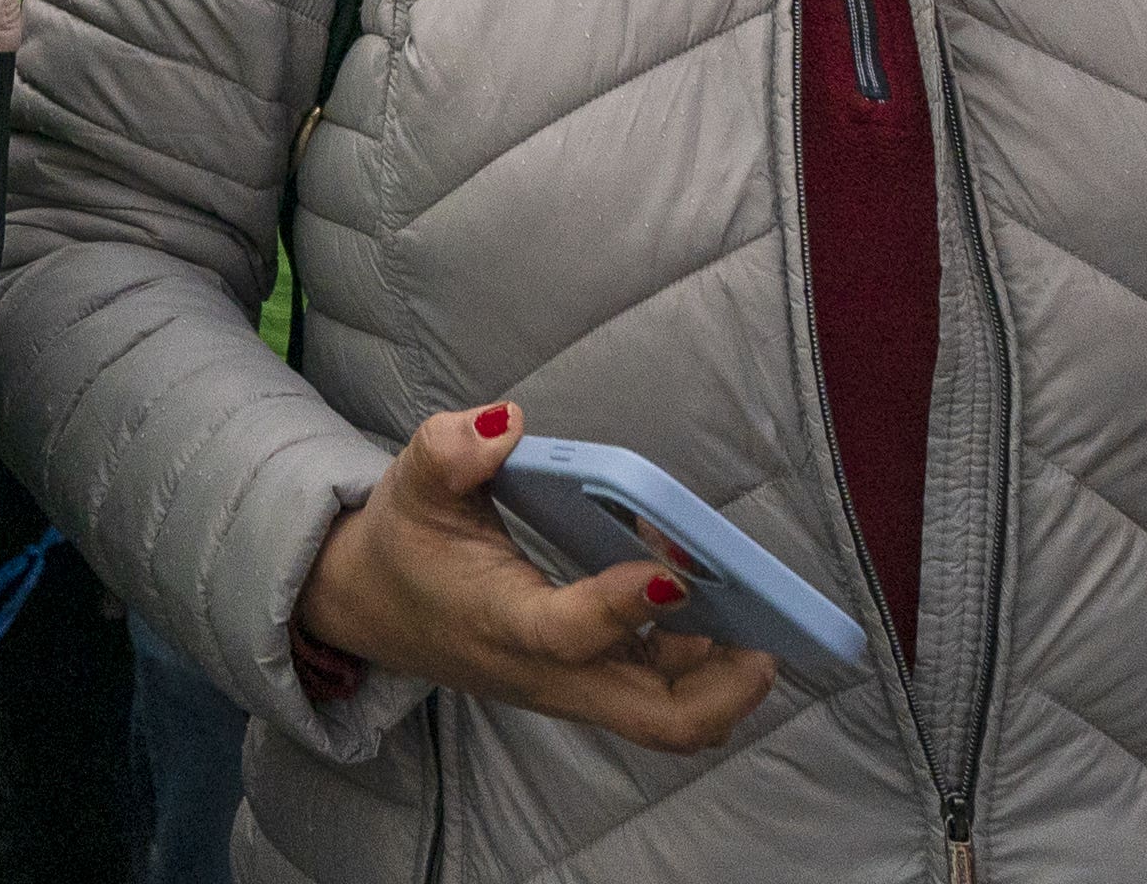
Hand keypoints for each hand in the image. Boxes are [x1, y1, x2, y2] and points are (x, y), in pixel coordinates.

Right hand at [295, 402, 772, 752]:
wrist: (374, 609)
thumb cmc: (405, 543)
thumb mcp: (413, 483)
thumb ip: (450, 451)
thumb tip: (506, 424)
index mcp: (502, 623)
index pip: (569, 636)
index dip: (623, 610)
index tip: (674, 570)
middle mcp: (546, 672)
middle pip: (654, 721)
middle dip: (723, 690)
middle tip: (771, 636)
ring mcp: (572, 688)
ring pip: (668, 721)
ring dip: (724, 682)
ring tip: (764, 623)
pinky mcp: (586, 685)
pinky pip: (659, 700)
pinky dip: (704, 670)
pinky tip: (722, 614)